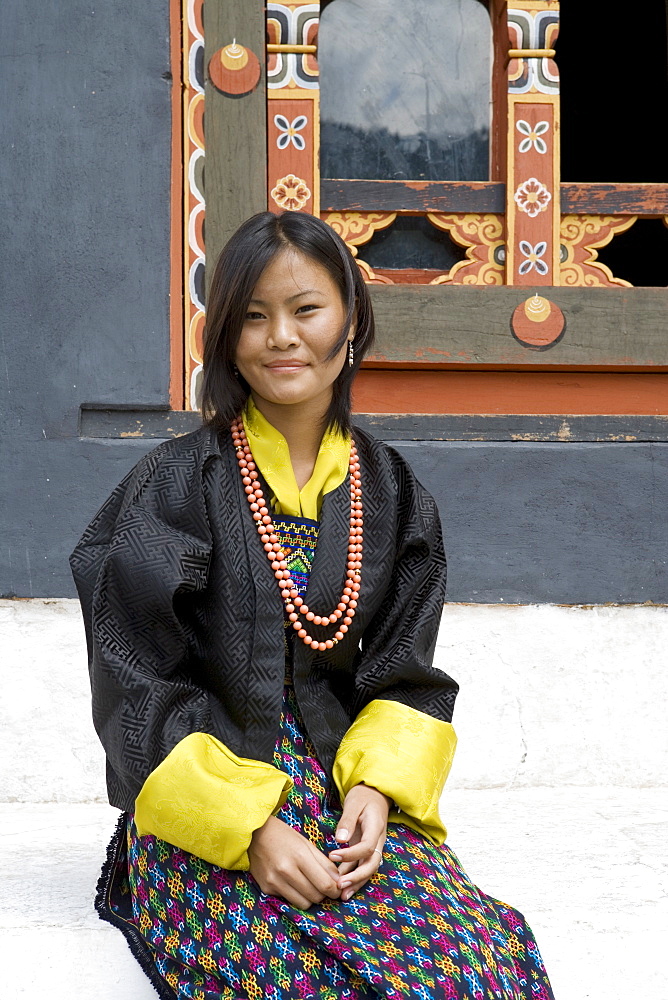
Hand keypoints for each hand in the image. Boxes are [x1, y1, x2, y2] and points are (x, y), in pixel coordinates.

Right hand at [248, 815, 341, 909]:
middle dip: (324, 894)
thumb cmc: (284, 836)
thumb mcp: (306, 844)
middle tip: (324, 886)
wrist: (254, 834)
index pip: (325, 884)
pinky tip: (293, 883)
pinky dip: (295, 895)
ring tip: (309, 886)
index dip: (335, 890)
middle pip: (315, 896)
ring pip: (303, 904)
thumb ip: (323, 863)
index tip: (338, 889)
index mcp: (300, 856)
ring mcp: (275, 882)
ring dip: (310, 898)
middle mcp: (286, 871)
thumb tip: (338, 881)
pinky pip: (289, 900)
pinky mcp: (266, 889)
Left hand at [328, 784, 390, 899]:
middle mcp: (378, 841)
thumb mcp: (354, 803)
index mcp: (376, 828)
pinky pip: (362, 865)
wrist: (375, 794)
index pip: (367, 847)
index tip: (332, 856)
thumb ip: (347, 821)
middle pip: (372, 864)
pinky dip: (353, 876)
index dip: (351, 855)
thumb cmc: (363, 797)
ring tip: (341, 895)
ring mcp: (374, 846)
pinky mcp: (367, 850)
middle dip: (357, 877)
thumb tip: (340, 839)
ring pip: (368, 868)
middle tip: (340, 886)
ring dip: (356, 882)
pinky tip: (341, 885)